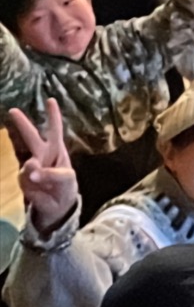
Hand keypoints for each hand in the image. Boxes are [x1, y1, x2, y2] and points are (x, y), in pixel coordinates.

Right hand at [10, 99, 78, 231]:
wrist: (57, 206)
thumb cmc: (65, 186)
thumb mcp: (67, 178)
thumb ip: (50, 172)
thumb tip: (30, 166)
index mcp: (56, 149)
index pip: (54, 130)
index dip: (53, 115)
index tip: (51, 100)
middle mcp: (42, 154)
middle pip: (31, 136)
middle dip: (22, 124)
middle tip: (13, 111)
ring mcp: (31, 166)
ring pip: (28, 165)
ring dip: (35, 173)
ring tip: (43, 182)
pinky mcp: (24, 179)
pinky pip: (26, 180)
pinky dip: (33, 185)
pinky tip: (38, 189)